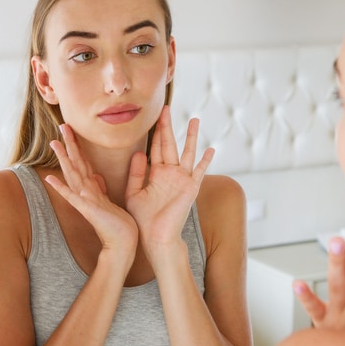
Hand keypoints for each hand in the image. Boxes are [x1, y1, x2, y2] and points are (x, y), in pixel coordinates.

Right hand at [45, 124, 137, 264]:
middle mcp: (86, 191)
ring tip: (54, 142)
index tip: (71, 128)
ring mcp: (84, 200)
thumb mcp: (108, 200)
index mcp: (93, 187)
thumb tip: (96, 176)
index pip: (83, 162)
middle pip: (75, 163)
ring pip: (72, 174)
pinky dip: (61, 187)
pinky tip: (50, 178)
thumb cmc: (117, 223)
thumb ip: (100, 188)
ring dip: (63, 158)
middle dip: (69, 144)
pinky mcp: (87, 210)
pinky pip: (72, 196)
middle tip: (62, 124)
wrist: (121, 242)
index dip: (77, 145)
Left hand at [125, 106, 213, 264]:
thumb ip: (135, 173)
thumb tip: (138, 152)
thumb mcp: (133, 193)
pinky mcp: (191, 188)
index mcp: (156, 174)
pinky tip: (210, 150)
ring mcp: (182, 180)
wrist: (154, 238)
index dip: (155, 132)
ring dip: (191, 136)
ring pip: (187, 152)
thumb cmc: (142, 219)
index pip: (155, 148)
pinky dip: (205, 161)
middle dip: (168, 126)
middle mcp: (170, 173)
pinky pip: (199, 172)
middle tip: (167, 108)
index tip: (154, 115)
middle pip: (169, 144)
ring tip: (195, 120)